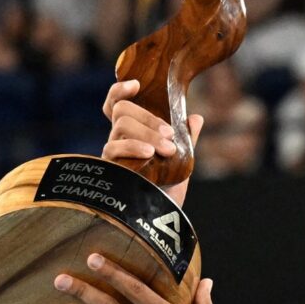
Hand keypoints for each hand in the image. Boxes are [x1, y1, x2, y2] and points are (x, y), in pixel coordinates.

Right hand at [101, 79, 204, 206]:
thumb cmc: (168, 189)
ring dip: (147, 132)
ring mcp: (112, 152)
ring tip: (167, 148)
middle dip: (148, 117)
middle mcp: (118, 138)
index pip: (116, 104)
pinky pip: (114, 147)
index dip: (120, 91)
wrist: (163, 219)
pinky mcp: (109, 167)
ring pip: (121, 125)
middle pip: (122, 110)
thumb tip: (196, 118)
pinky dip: (133, 146)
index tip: (136, 84)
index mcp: (133, 132)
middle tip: (171, 134)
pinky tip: (149, 153)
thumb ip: (188, 139)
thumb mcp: (182, 161)